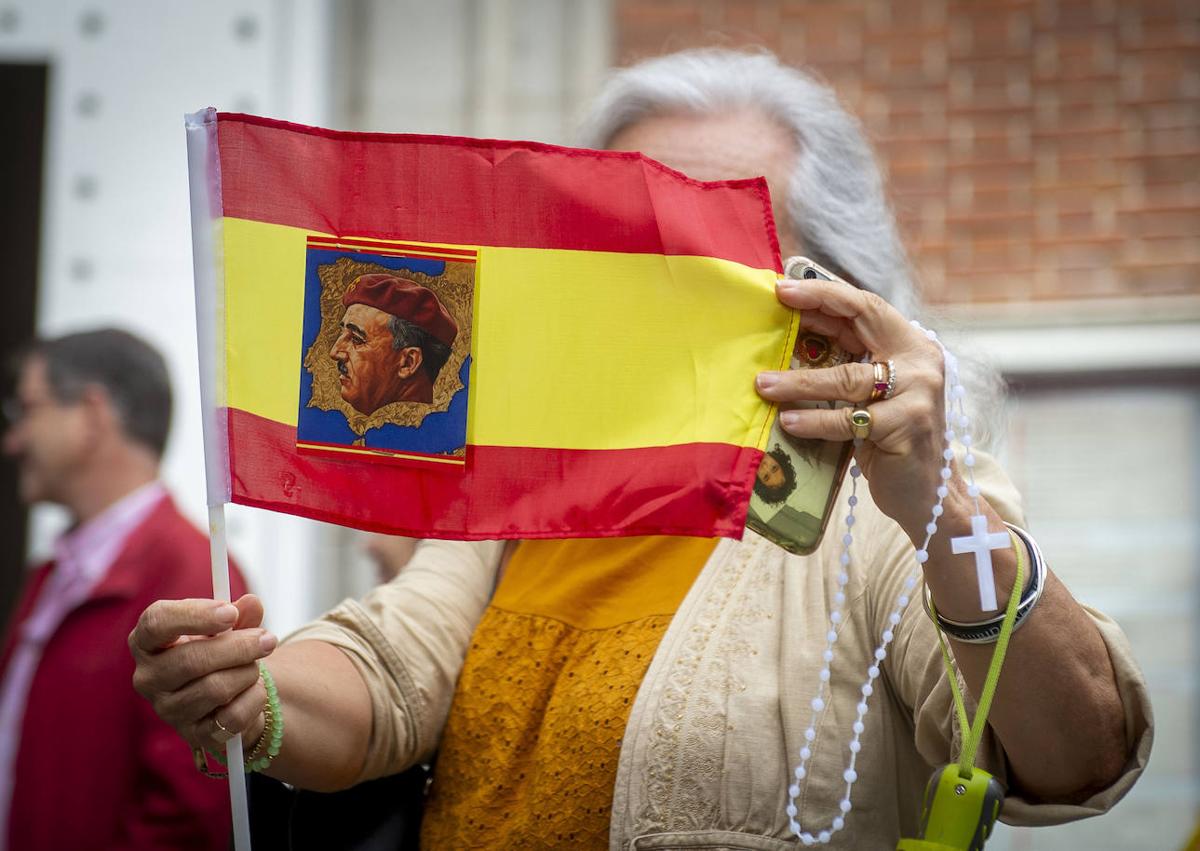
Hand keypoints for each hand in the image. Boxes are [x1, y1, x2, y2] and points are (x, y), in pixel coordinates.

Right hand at [129, 594, 275, 751]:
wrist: (231, 695)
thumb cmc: (220, 652)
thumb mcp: (229, 628)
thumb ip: (241, 614)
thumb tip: (252, 603)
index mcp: (148, 642)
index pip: (156, 623)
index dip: (194, 616)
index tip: (231, 613)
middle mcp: (149, 678)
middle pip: (190, 660)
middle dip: (238, 647)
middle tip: (267, 640)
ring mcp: (168, 710)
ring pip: (215, 688)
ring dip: (247, 673)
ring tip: (255, 667)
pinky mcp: (194, 735)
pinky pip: (232, 716)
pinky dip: (253, 698)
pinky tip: (254, 691)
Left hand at [754, 277, 949, 538]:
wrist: (927, 493)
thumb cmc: (889, 440)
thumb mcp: (871, 394)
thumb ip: (846, 364)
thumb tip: (792, 338)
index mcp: (910, 345)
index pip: (865, 306)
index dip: (825, 293)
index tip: (784, 288)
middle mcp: (919, 362)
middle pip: (861, 323)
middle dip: (814, 310)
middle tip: (773, 307)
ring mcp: (917, 394)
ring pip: (847, 378)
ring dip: (799, 381)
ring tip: (762, 383)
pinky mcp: (907, 427)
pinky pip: (850, 419)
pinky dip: (815, 420)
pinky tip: (788, 421)